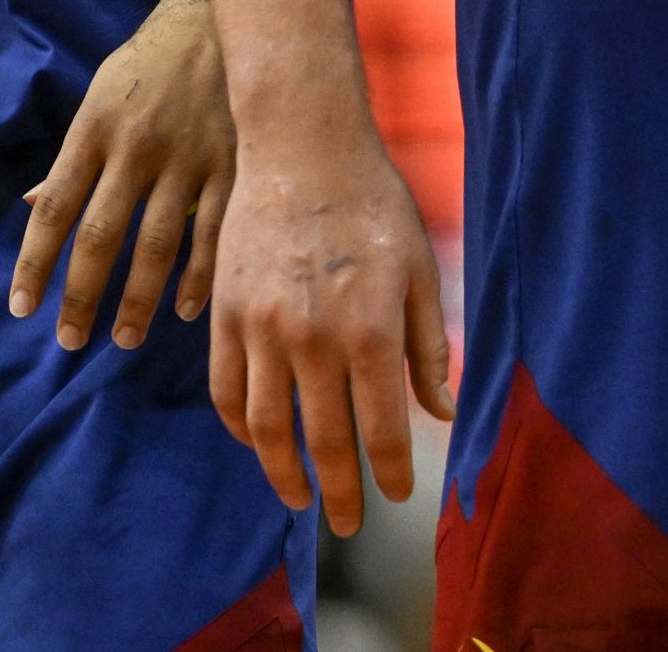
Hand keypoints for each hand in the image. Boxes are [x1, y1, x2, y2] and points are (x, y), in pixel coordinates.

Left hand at [10, 0, 233, 347]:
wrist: (216, 22)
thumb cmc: (148, 66)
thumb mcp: (99, 99)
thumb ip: (72, 158)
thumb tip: (32, 206)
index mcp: (95, 129)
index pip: (55, 206)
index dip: (34, 260)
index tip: (21, 307)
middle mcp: (135, 147)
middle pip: (100, 234)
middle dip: (81, 295)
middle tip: (68, 341)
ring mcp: (185, 158)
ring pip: (156, 243)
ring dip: (137, 299)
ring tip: (123, 339)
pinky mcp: (229, 164)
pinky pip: (213, 231)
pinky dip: (200, 275)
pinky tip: (187, 309)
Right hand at [211, 113, 452, 537]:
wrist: (302, 143)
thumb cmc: (373, 201)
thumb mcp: (420, 267)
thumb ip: (429, 346)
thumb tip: (443, 413)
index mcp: (370, 328)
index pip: (383, 430)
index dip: (391, 474)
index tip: (396, 497)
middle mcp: (313, 337)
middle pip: (323, 442)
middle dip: (340, 493)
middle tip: (349, 524)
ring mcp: (261, 326)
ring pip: (265, 428)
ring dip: (283, 475)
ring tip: (300, 498)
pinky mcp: (224, 310)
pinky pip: (226, 389)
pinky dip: (239, 428)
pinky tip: (258, 443)